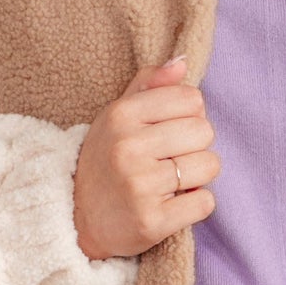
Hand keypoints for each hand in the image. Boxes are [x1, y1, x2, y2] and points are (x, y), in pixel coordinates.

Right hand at [74, 58, 220, 259]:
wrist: (76, 220)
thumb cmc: (105, 163)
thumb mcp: (116, 118)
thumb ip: (148, 86)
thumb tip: (181, 63)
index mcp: (121, 115)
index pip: (191, 99)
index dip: (190, 116)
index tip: (171, 132)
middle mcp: (128, 147)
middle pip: (204, 131)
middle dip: (195, 147)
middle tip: (171, 160)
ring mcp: (140, 186)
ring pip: (209, 166)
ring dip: (198, 176)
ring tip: (172, 182)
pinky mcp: (152, 221)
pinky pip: (205, 203)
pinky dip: (196, 205)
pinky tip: (173, 204)